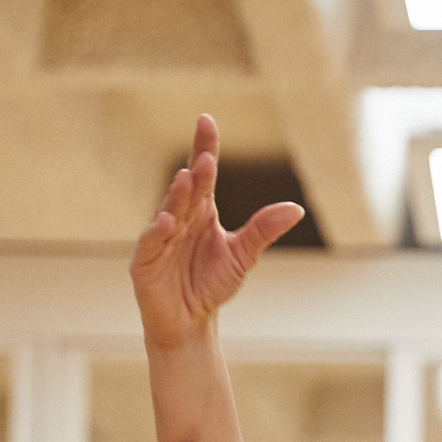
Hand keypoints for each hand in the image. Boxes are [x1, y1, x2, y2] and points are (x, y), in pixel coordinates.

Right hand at [130, 114, 306, 350]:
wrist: (190, 321)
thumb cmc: (211, 283)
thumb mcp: (242, 255)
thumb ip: (263, 230)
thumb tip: (296, 209)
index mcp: (201, 211)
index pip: (202, 173)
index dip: (204, 146)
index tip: (206, 120)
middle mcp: (178, 218)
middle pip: (188, 191)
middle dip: (197, 174)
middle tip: (208, 157)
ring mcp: (159, 238)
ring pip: (169, 212)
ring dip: (177, 197)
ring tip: (187, 179)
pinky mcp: (145, 262)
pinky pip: (151, 244)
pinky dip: (158, 233)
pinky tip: (166, 222)